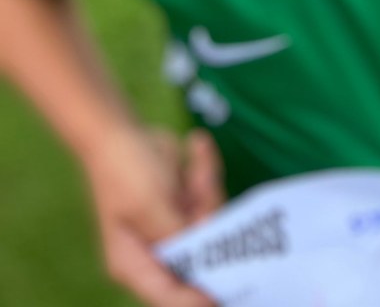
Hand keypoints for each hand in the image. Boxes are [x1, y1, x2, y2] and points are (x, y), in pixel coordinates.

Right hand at [83, 125, 224, 305]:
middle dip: (206, 215)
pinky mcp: (183, 202)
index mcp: (135, 264)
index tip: (223, 295)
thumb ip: (179, 236)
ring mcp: (171, 226)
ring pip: (209, 218)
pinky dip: (205, 169)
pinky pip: (208, 192)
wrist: (119, 128)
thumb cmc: (125, 170)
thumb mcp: (151, 206)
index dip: (197, 299)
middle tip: (200, 185)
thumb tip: (204, 264)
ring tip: (195, 158)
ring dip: (206, 186)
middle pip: (200, 252)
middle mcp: (155, 250)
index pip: (169, 295)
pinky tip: (197, 145)